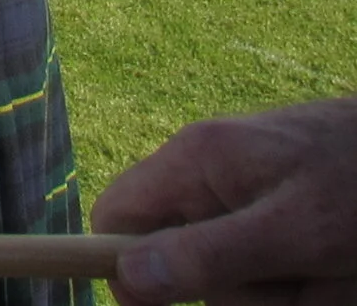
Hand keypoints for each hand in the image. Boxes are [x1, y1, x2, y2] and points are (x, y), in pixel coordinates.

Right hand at [93, 96, 356, 305]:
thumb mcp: (294, 231)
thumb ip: (211, 253)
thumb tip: (128, 277)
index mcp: (195, 161)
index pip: (118, 217)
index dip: (129, 271)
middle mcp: (213, 173)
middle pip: (187, 259)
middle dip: (242, 293)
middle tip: (299, 285)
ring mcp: (251, 193)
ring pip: (242, 276)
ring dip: (288, 295)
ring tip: (335, 276)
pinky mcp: (286, 214)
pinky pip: (277, 272)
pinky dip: (312, 287)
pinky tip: (340, 273)